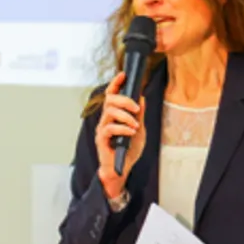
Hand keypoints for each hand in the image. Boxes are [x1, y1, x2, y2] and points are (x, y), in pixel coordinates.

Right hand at [93, 72, 144, 201]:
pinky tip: (131, 133)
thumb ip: (139, 116)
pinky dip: (123, 128)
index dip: (116, 83)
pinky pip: (110, 128)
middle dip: (125, 100)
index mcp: (114, 114)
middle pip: (110, 99)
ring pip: (110, 111)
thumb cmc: (129, 149)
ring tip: (135, 126)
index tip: (123, 75)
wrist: (122, 168)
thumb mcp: (139, 130)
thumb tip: (142, 98)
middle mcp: (106, 119)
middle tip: (137, 108)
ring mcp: (103, 128)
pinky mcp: (101, 139)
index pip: (112, 94)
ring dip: (126, 116)